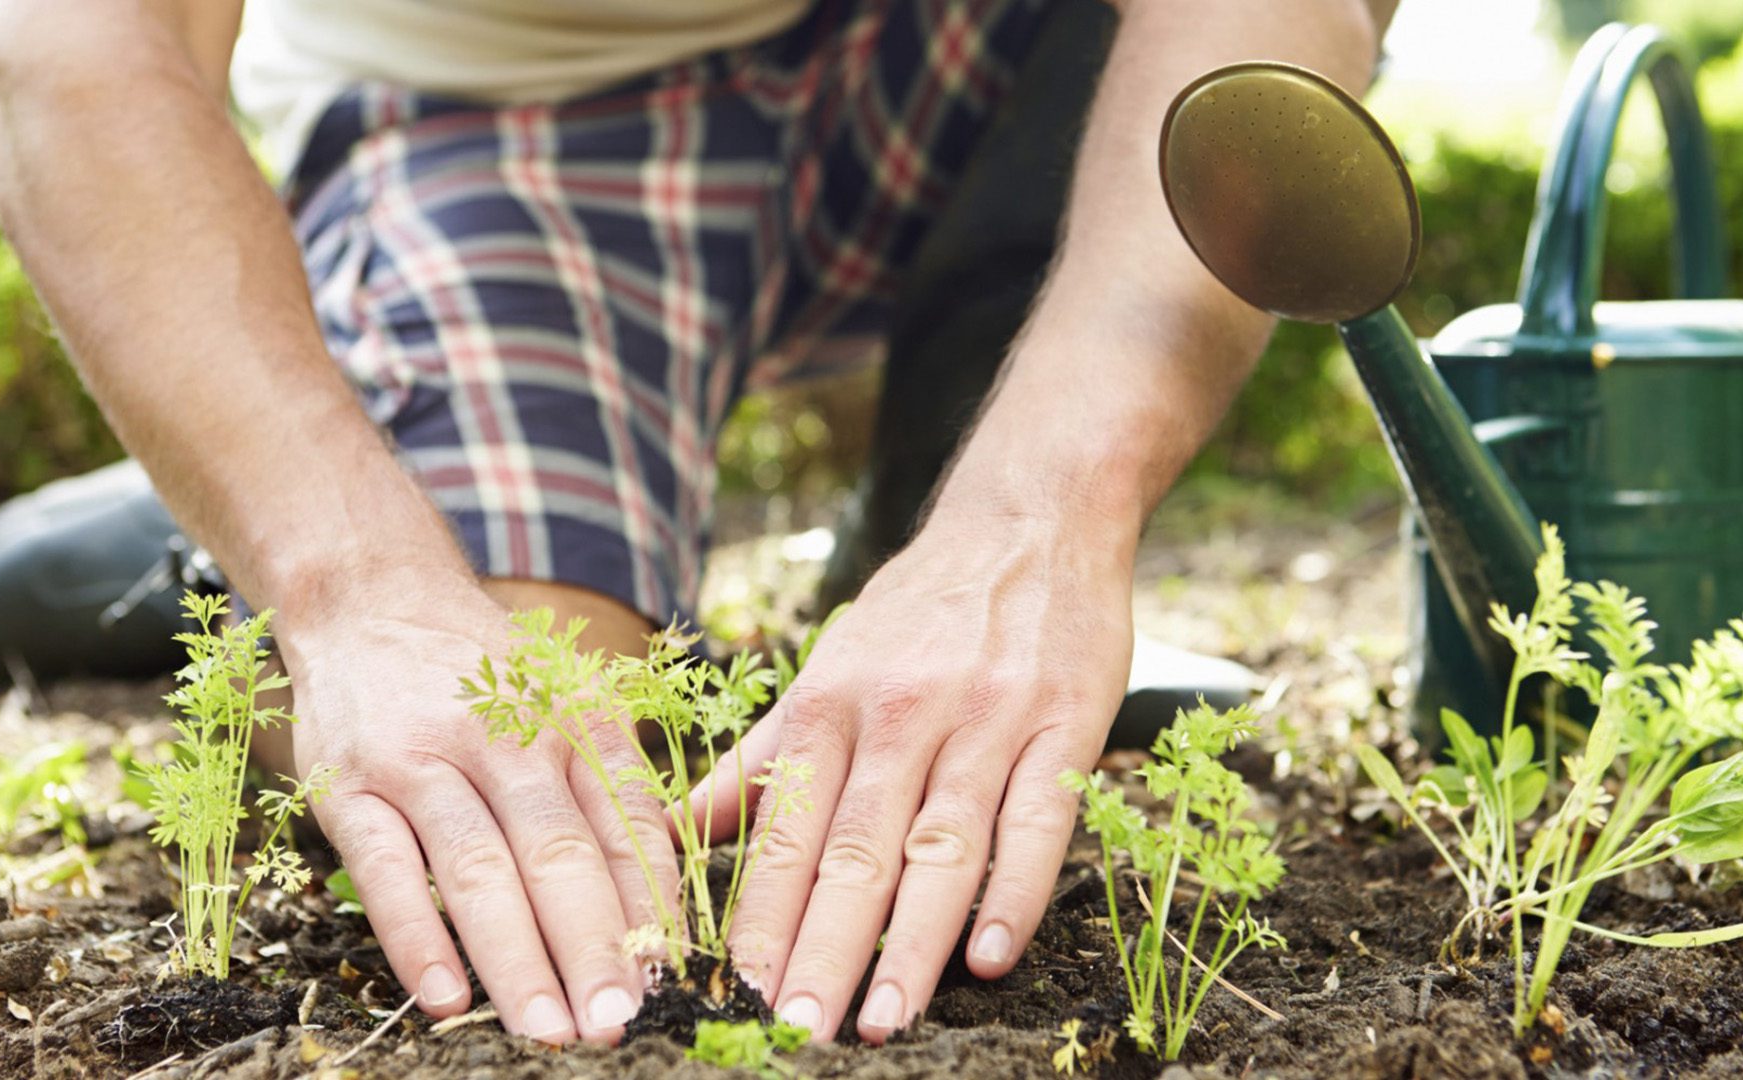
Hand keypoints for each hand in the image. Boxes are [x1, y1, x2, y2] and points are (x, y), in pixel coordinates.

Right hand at [280, 572, 677, 1043]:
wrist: (371, 597)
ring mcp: (422, 760)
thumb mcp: (565, 700)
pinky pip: (385, 870)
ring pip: (479, 870)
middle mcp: (505, 737)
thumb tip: (660, 902)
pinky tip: (446, 998)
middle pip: (559, 855)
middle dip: (594, 947)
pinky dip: (417, 937)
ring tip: (549, 1029)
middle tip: (619, 1021)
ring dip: (517, 958)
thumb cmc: (485, 673)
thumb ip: (609, 787)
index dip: (651, 906)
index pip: (625, 823)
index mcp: (574, 719)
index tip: (671, 979)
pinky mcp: (349, 786)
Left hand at [694, 511, 1133, 1041]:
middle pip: (854, 851)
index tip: (735, 997)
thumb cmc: (919, 611)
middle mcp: (899, 715)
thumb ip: (762, 758)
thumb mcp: (827, 670)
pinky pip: (1038, 818)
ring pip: (940, 845)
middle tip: (797, 1032)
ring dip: (912, 942)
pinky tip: (992, 955)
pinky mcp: (1063, 724)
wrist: (1028, 521)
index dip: (762, 920)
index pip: (786, 832)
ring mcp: (985, 721)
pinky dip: (1015, 890)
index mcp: (831, 707)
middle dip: (822, 950)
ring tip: (883, 1021)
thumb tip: (678, 831)